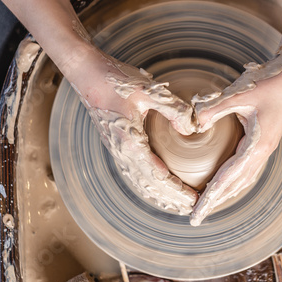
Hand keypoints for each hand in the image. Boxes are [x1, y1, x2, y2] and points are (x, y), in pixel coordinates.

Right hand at [68, 48, 198, 214]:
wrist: (86, 73)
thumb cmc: (115, 80)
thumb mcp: (148, 90)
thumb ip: (174, 109)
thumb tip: (192, 129)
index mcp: (130, 143)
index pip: (158, 177)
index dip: (177, 191)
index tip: (195, 199)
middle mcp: (122, 152)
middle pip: (149, 186)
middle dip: (171, 199)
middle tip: (192, 207)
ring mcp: (117, 150)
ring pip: (139, 182)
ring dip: (159, 195)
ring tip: (177, 204)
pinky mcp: (116, 144)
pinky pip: (133, 172)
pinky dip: (148, 184)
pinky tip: (157, 185)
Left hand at [190, 45, 281, 225]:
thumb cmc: (272, 82)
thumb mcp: (240, 95)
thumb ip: (214, 108)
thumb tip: (194, 125)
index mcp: (257, 146)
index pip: (227, 179)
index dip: (210, 198)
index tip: (196, 214)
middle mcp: (262, 152)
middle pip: (235, 186)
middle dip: (214, 202)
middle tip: (196, 217)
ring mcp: (265, 147)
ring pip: (242, 179)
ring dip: (225, 193)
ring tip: (208, 203)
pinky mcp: (264, 140)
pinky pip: (247, 168)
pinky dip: (233, 179)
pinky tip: (225, 179)